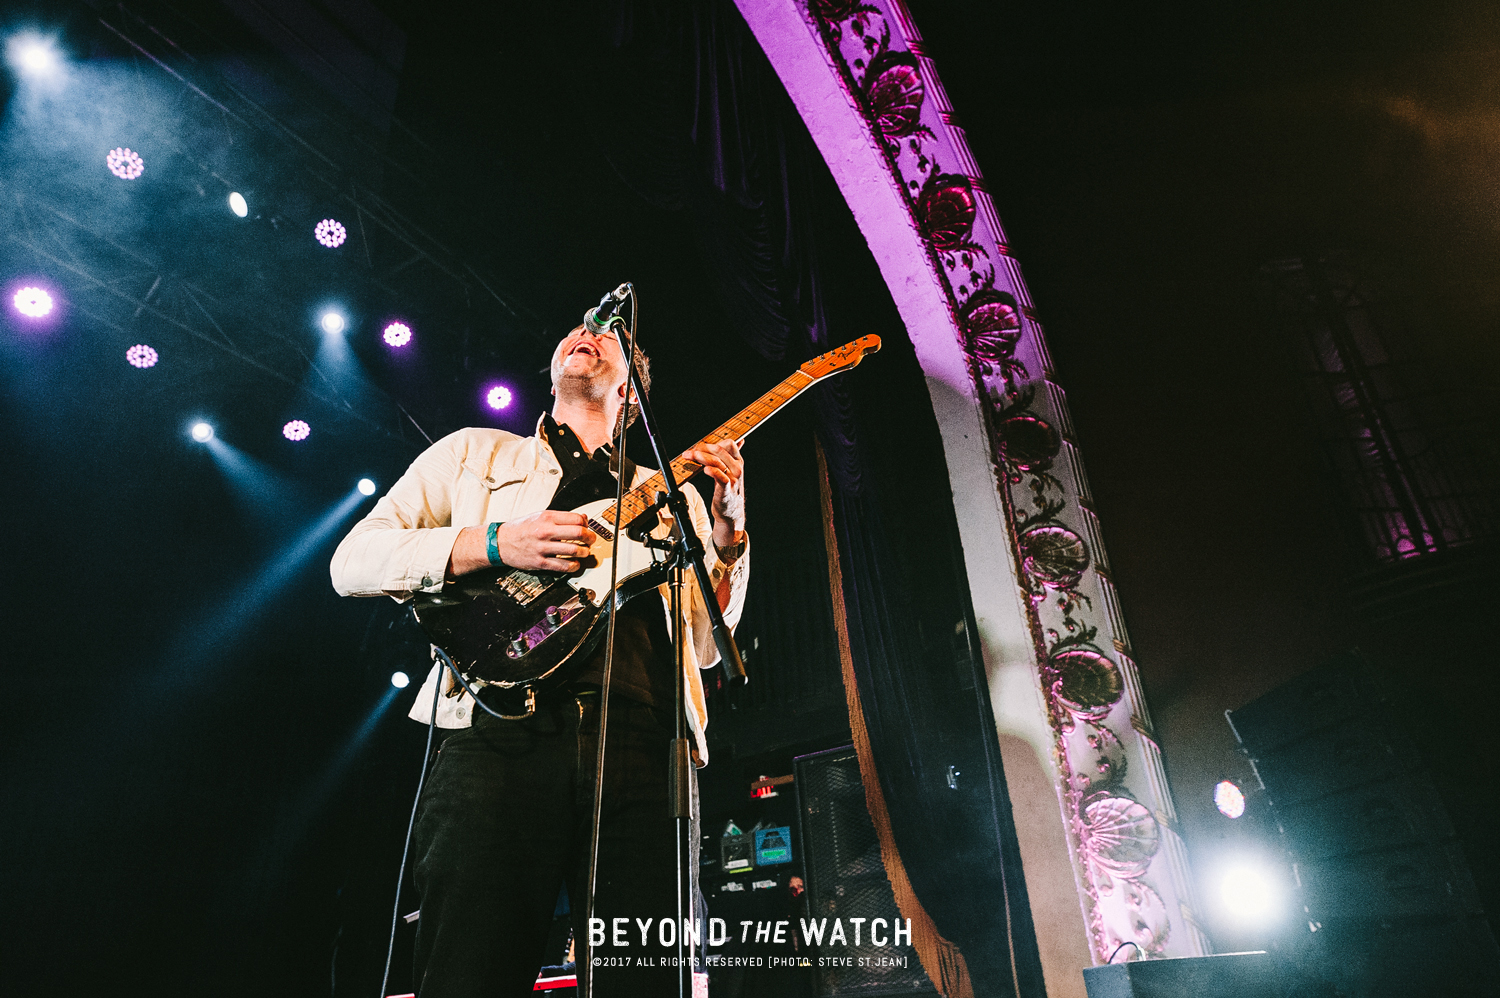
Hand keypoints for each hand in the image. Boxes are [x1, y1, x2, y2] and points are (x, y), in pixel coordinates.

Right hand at [446, 511, 597, 576]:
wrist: (499, 542)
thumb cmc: (521, 528)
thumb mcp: (539, 516)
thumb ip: (560, 517)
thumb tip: (582, 518)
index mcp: (547, 517)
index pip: (576, 519)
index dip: (586, 524)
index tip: (588, 527)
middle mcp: (545, 531)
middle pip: (578, 533)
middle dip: (590, 537)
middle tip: (591, 540)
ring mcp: (543, 547)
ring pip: (573, 550)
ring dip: (584, 552)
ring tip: (584, 552)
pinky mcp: (540, 562)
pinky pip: (563, 566)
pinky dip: (573, 566)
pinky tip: (575, 563)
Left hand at [687, 439, 744, 543]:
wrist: (731, 511)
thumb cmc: (729, 490)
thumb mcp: (732, 471)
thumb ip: (731, 456)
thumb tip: (740, 440)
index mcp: (738, 461)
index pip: (729, 443)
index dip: (711, 443)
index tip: (698, 447)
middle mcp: (737, 468)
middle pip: (719, 450)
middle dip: (702, 448)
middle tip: (689, 452)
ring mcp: (733, 479)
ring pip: (717, 462)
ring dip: (700, 457)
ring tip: (689, 456)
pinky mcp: (727, 489)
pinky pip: (720, 477)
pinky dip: (712, 471)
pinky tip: (704, 469)